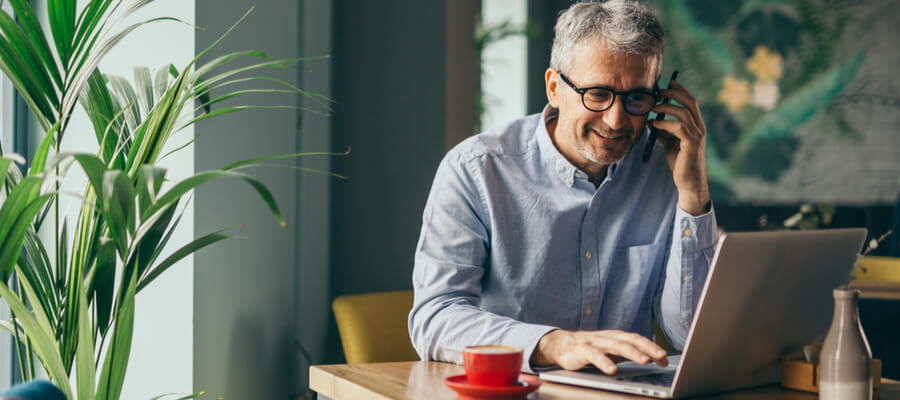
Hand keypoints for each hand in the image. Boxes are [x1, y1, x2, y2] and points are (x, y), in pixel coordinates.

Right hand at [531, 329, 668, 373]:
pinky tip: (612, 370)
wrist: (561, 344)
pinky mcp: (582, 350)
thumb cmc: (589, 348)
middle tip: (661, 357)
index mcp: (616, 337)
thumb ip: (629, 353)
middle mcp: (608, 337)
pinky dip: (604, 362)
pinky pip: (594, 355)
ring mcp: (595, 343)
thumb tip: (653, 357)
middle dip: (648, 348)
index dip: (652, 347)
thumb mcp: (611, 350)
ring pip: (616, 346)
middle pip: (630, 341)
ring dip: (632, 353)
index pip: (637, 340)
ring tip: (644, 361)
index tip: (665, 359)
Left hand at [651, 81, 709, 215]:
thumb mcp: (670, 144)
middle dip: (675, 93)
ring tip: (654, 108)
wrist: (689, 182)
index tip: (669, 82)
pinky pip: (679, 127)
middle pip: (690, 102)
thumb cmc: (681, 163)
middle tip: (660, 90)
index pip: (691, 102)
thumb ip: (663, 132)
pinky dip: (665, 123)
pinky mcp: (691, 145)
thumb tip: (650, 120)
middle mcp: (700, 128)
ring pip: (684, 113)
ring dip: (667, 108)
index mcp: (696, 126)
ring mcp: (697, 136)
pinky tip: (655, 124)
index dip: (681, 90)